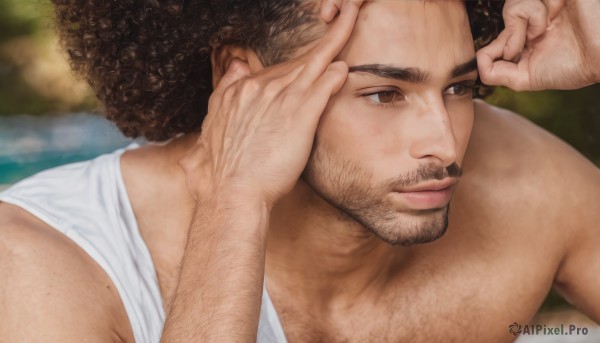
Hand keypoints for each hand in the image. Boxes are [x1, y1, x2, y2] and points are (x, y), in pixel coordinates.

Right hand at [179, 2, 360, 207]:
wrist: (229, 195)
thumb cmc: (217, 175)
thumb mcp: (207, 133)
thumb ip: (221, 98)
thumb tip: (232, 71)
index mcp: (237, 93)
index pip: (272, 71)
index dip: (293, 64)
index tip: (306, 59)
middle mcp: (258, 89)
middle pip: (296, 61)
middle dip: (323, 41)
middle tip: (345, 15)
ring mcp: (280, 99)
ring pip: (313, 62)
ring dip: (336, 37)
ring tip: (351, 17)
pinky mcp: (300, 115)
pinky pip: (324, 85)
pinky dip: (336, 74)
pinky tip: (346, 65)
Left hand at [477, 0, 599, 90]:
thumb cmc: (571, 68)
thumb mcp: (526, 78)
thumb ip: (497, 74)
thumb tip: (477, 62)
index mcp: (528, 36)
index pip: (498, 33)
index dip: (496, 47)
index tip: (512, 54)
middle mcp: (535, 18)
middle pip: (505, 14)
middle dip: (510, 36)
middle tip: (530, 42)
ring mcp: (545, 4)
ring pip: (512, 5)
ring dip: (524, 23)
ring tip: (544, 30)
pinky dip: (535, 12)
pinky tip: (554, 16)